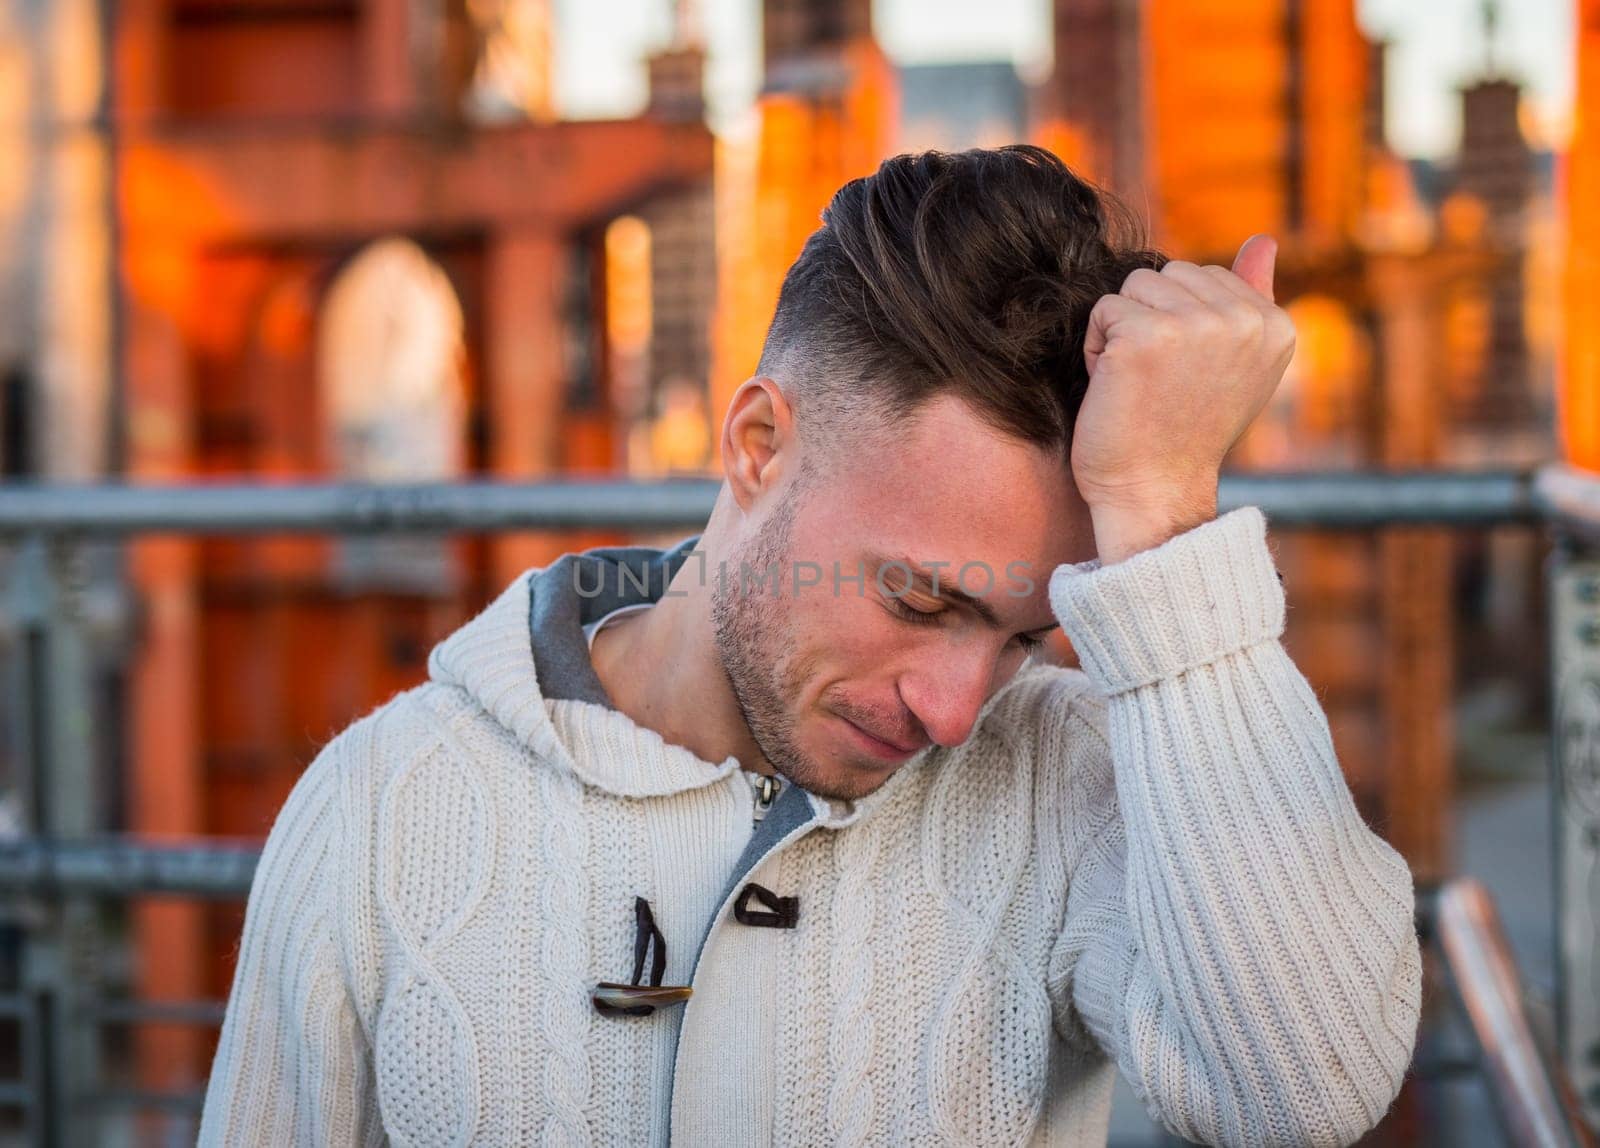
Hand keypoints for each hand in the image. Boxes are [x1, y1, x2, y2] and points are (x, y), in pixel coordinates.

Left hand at [1071, 234, 1294, 562]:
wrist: (1151, 491)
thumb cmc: (1182, 432)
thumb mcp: (1234, 364)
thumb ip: (1251, 298)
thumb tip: (1264, 240)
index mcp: (1275, 325)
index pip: (1204, 276)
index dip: (1179, 324)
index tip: (1187, 379)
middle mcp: (1245, 321)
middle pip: (1167, 273)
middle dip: (1149, 321)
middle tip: (1158, 383)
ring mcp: (1197, 325)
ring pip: (1133, 286)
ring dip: (1121, 332)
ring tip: (1138, 384)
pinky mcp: (1146, 336)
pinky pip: (1103, 309)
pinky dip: (1096, 348)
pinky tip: (1115, 388)